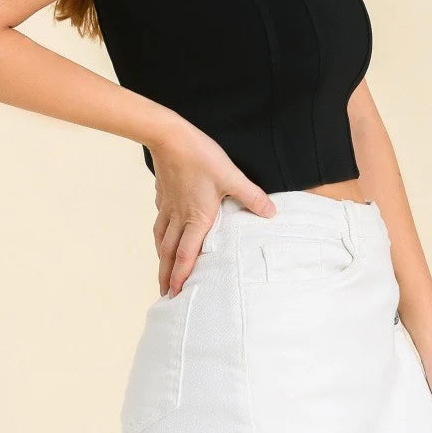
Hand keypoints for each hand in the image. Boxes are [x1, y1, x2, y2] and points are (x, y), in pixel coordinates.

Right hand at [146, 117, 276, 298]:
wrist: (169, 137)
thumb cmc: (200, 157)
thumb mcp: (231, 176)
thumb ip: (250, 196)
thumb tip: (271, 212)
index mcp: (197, 217)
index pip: (187, 254)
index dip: (181, 276)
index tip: (176, 295)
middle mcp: (180, 216)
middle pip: (169, 253)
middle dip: (166, 275)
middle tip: (164, 294)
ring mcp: (168, 205)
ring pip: (161, 238)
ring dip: (161, 257)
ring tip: (161, 269)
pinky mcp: (163, 194)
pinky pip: (160, 219)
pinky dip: (160, 232)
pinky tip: (163, 231)